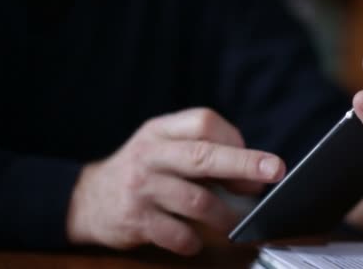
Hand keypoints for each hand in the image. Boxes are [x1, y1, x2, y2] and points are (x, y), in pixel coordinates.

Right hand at [66, 108, 284, 254]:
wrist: (88, 199)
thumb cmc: (143, 171)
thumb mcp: (165, 148)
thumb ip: (203, 154)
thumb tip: (253, 178)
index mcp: (161, 131)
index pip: (203, 122)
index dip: (234, 140)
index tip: (253, 161)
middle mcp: (150, 155)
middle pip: (203, 156)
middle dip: (244, 164)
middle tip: (274, 171)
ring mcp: (141, 188)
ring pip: (196, 201)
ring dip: (225, 216)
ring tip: (234, 223)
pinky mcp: (136, 220)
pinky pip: (177, 234)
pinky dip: (194, 240)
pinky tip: (196, 239)